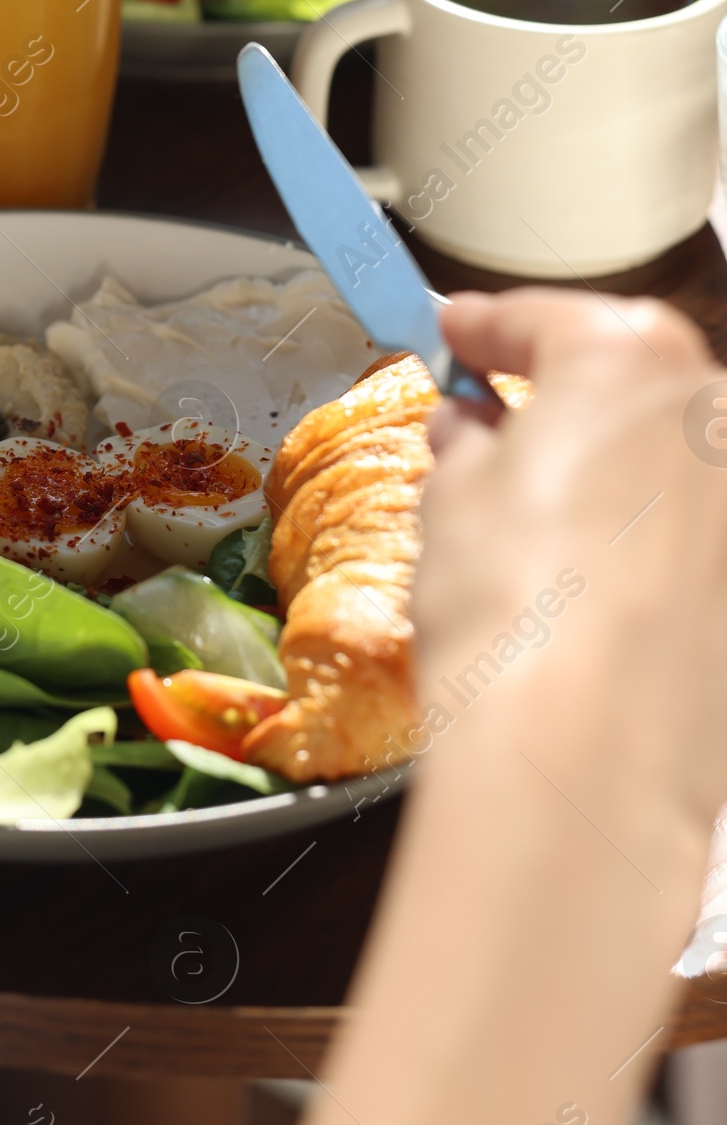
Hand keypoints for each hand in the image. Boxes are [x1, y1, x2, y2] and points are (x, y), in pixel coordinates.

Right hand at [298, 288, 726, 1124]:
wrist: (581, 807)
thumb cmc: (509, 653)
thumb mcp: (435, 519)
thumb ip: (448, 439)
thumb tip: (444, 416)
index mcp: (636, 376)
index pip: (530, 318)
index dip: (459, 329)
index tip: (426, 337)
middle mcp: (711, 447)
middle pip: (607, 400)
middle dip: (526, 424)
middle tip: (446, 467)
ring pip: (644, 494)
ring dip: (572, 512)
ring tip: (489, 577)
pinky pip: (666, 585)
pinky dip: (612, 596)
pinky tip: (544, 648)